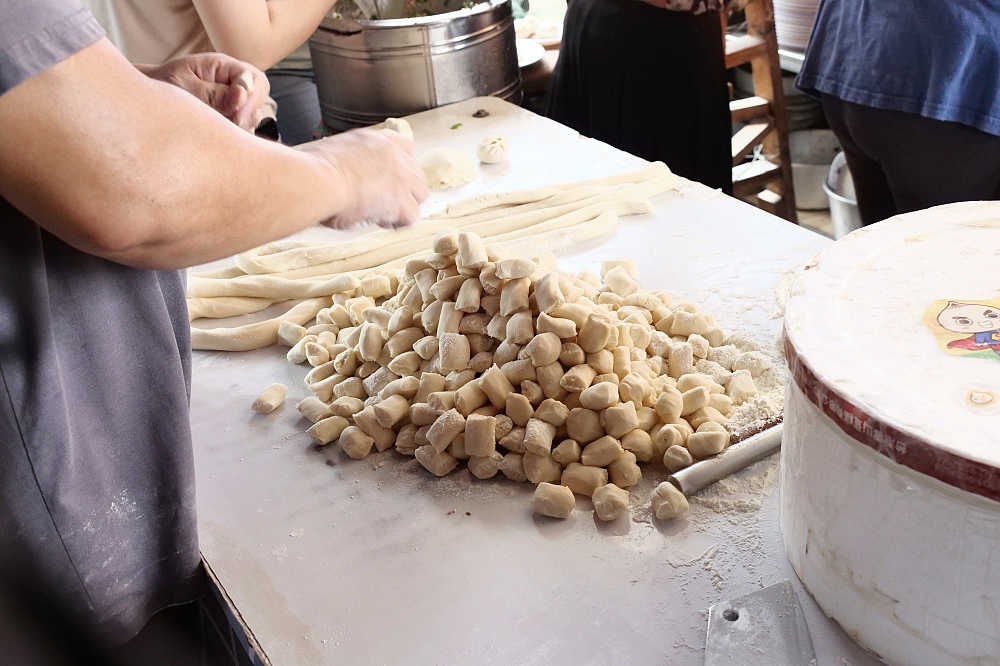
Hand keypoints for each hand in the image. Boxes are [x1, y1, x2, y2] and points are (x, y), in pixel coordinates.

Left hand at [138, 54, 269, 131]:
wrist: (147, 99)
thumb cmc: (162, 85)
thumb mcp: (183, 86)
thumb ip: (213, 93)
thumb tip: (241, 97)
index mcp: (223, 66)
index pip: (255, 80)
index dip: (251, 99)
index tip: (235, 116)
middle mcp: (233, 84)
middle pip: (257, 102)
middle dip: (244, 117)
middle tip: (220, 125)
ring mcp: (234, 103)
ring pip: (251, 120)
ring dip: (236, 129)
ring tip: (208, 128)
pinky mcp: (230, 120)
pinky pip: (242, 132)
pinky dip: (231, 138)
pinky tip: (211, 136)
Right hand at [299, 129, 429, 229]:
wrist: (314, 182)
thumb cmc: (309, 171)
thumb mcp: (329, 153)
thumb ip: (346, 161)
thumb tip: (338, 173)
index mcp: (374, 141)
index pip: (405, 147)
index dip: (400, 166)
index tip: (387, 179)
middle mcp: (393, 155)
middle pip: (416, 174)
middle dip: (404, 189)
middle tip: (383, 201)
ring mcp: (401, 178)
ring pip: (420, 195)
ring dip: (404, 206)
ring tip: (380, 213)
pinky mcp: (401, 202)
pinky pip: (412, 217)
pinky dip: (397, 223)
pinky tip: (379, 221)